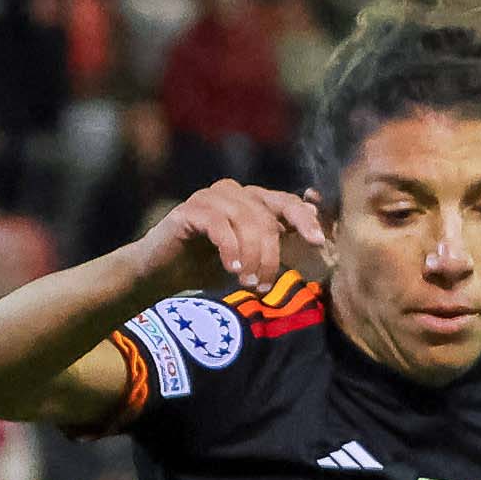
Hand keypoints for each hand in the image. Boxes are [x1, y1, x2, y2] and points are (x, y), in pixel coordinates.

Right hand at [139, 179, 325, 298]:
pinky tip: (231, 268)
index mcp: (251, 201)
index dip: (304, 219)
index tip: (318, 241)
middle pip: (266, 217)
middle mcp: (232, 193)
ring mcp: (209, 198)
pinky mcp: (188, 210)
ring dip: (251, 256)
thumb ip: (278, 242)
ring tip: (247, 283)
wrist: (162, 274)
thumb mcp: (251, 258)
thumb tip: (315, 226)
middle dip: (270, 255)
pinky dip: (229, 248)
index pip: (286, 202)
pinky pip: (218, 224)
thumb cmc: (208, 266)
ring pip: (245, 220)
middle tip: (263, 286)